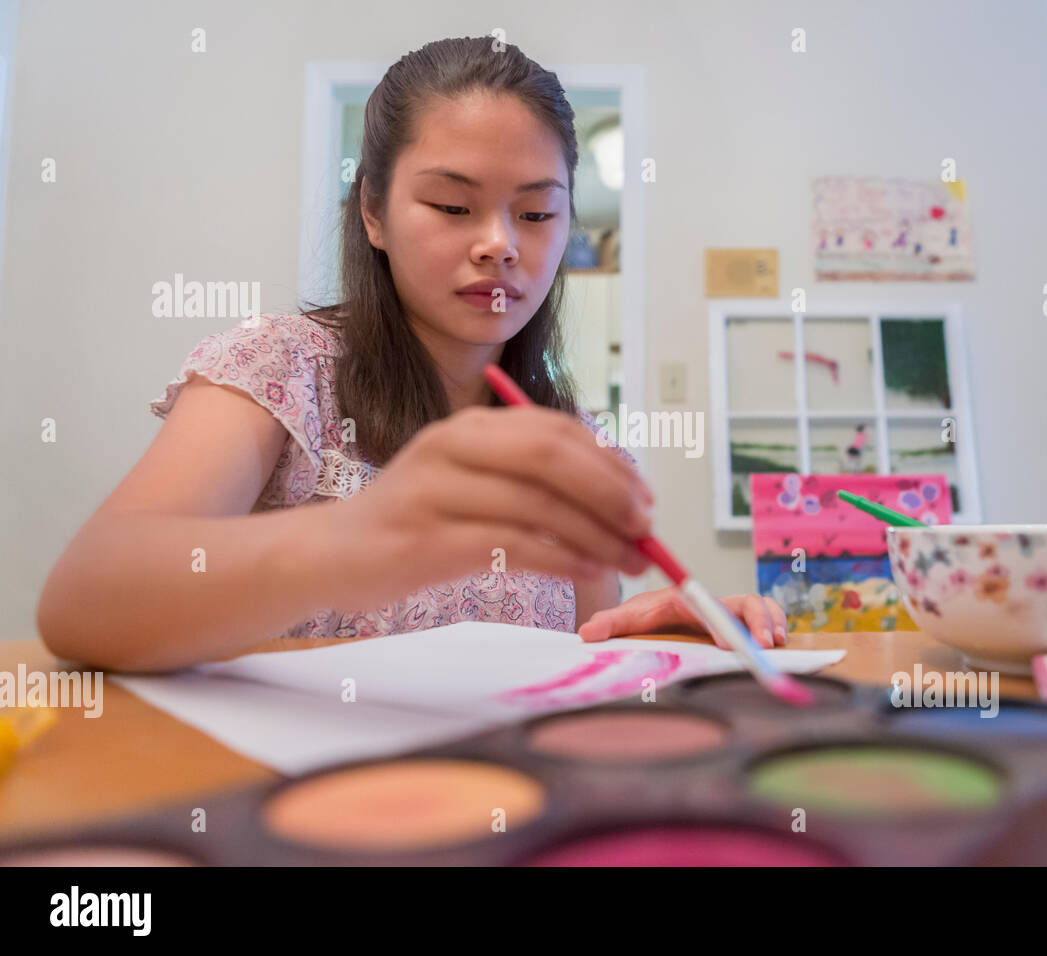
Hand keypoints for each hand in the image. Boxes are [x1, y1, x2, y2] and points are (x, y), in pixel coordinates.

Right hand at [331, 404, 653, 605]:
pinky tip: (587, 571)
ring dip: (595, 535)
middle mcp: (452, 447)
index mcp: (472, 428)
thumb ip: (532, 481)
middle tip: (645, 529)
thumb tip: (617, 499)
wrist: (331, 553)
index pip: (557, 430)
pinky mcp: (426, 541)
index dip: (610, 463)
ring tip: (627, 560)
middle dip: (609, 493)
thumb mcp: (472, 482)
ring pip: (536, 504)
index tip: (644, 498)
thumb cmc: (416, 521)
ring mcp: (435, 492)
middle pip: (550, 457)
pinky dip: (560, 558)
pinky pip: (510, 545)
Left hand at [578, 586, 787, 648]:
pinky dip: (777, 626)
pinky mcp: (739, 623)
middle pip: (745, 602)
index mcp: (688, 601)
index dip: (721, 621)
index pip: (709, 603)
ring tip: (776, 646)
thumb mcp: (627, 618)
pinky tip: (779, 646)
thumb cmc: (645, 613)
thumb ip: (609, 623)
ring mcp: (729, 612)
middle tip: (763, 647)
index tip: (727, 645)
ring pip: (761, 608)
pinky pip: (766, 618)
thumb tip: (587, 632)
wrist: (655, 610)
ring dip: (773, 623)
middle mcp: (714, 602)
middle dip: (759, 622)